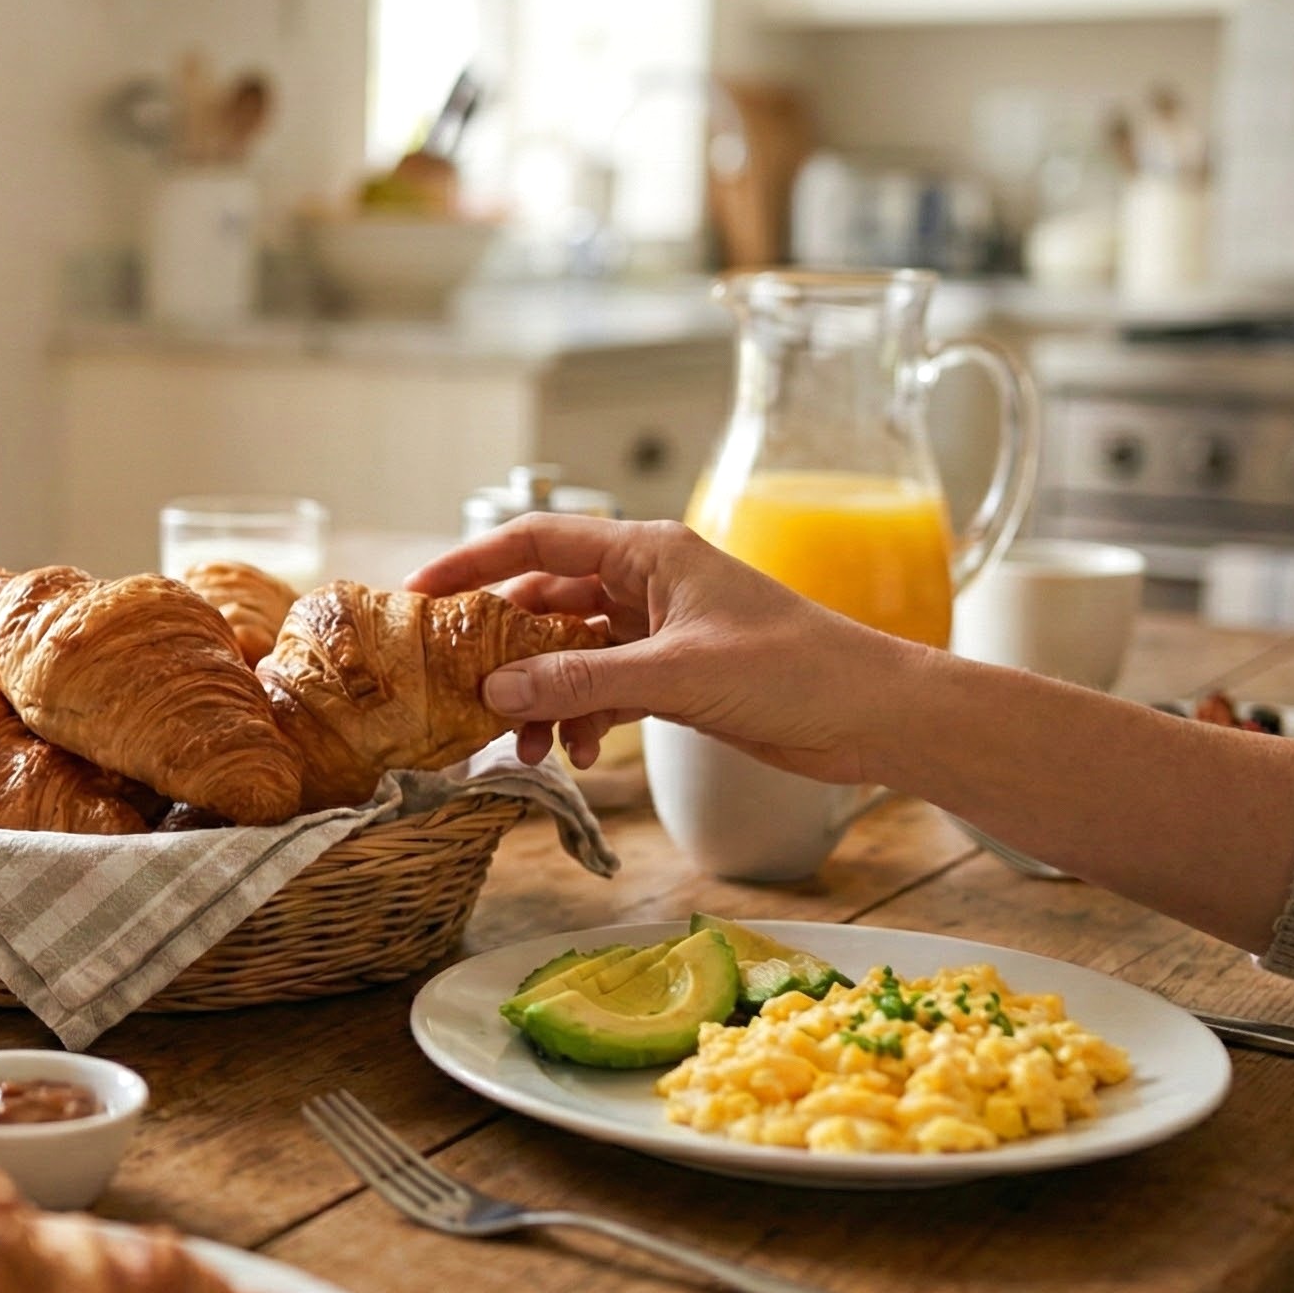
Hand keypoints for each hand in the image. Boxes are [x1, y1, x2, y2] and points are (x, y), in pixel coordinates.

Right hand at [404, 515, 931, 783]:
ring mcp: (658, 631)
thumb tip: (496, 689)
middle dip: (504, 651)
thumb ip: (581, 680)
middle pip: (544, 601)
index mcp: (649, 553)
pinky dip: (581, 717)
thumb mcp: (677, 675)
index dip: (472, 562)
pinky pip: (600, 689)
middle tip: (461, 692)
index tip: (419, 595)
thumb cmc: (797, 671)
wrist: (874, 716)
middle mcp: (647, 583)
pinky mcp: (673, 676)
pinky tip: (580, 753)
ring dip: (542, 697)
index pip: (538, 539)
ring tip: (527, 747)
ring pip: (569, 654)